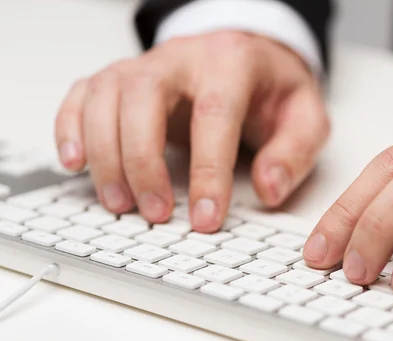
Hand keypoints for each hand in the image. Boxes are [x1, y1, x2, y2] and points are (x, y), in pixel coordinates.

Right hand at [54, 31, 328, 230]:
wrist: (249, 55)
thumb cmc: (273, 89)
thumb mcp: (305, 116)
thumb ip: (294, 151)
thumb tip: (268, 189)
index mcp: (233, 62)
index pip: (214, 113)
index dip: (208, 170)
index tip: (206, 217)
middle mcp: (182, 58)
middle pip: (144, 96)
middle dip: (143, 161)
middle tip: (155, 213)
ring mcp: (147, 66)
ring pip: (106, 96)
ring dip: (104, 153)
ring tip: (119, 204)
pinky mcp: (122, 79)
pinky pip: (84, 94)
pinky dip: (70, 127)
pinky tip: (75, 163)